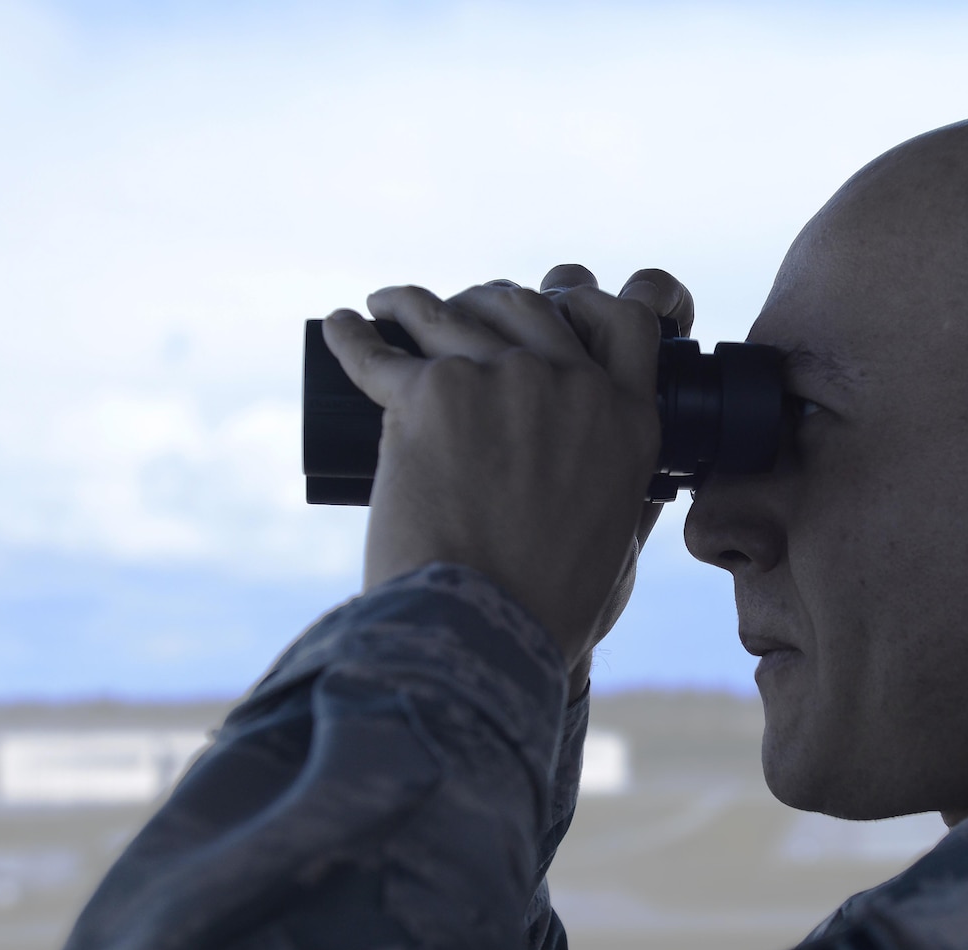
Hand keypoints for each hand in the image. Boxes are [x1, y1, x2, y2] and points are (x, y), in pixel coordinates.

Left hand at [323, 265, 694, 696]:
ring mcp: (500, 378)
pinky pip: (377, 349)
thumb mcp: (620, 541)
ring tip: (386, 306)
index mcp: (628, 419)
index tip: (557, 300)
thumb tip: (619, 469)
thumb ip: (628, 491)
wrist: (485, 631)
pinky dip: (351, 336)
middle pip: (529, 303)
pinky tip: (339, 328)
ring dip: (411, 304)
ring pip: (450, 310)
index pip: (627, 318)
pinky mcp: (429, 394)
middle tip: (459, 312)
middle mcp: (571, 384)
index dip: (589, 300)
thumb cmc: (549, 606)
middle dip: (492, 301)